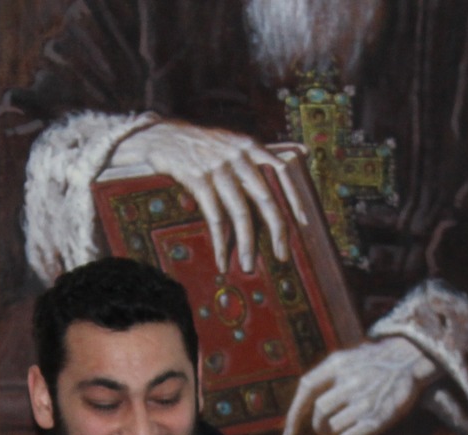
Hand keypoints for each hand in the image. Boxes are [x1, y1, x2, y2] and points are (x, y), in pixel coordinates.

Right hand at [115, 120, 309, 274]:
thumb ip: (265, 153)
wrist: (162, 136)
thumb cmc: (203, 145)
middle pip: (265, 197)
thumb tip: (305, 152)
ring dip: (246, 244)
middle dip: (277, 230)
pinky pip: (214, 217)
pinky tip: (222, 259)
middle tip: (283, 255)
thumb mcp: (235, 141)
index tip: (303, 222)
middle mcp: (238, 156)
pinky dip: (219, 242)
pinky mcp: (197, 180)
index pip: (281, 170)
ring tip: (249, 265)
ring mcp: (217, 168)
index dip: (295, 197)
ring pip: (240, 212)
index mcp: (250, 146)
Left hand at [282, 337, 438, 434]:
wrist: (410, 359)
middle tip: (324, 431)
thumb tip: (299, 411)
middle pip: (319, 413)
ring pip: (332, 428)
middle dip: (318, 428)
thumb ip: (323, 378)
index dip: (294, 415)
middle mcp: (351, 380)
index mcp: (338, 363)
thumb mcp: (346, 358)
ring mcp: (365, 399)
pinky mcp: (378, 417)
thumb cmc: (372, 363)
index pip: (307, 387)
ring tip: (338, 433)